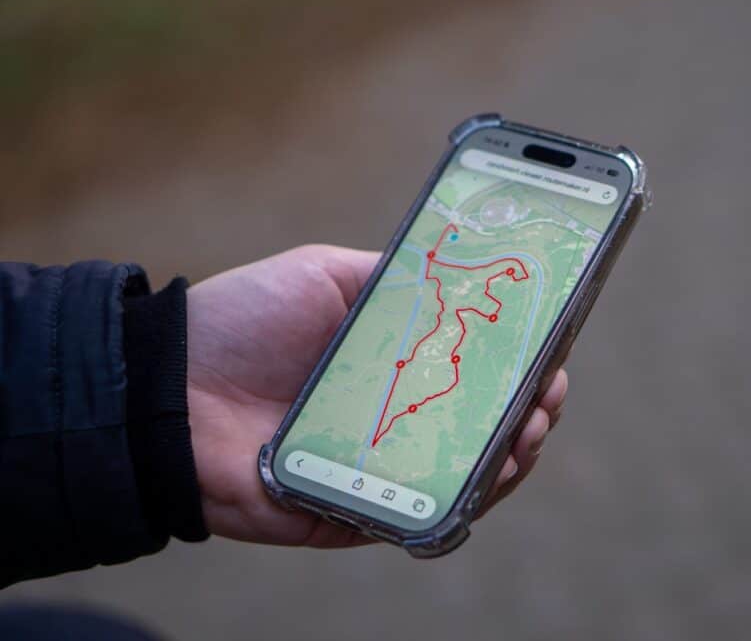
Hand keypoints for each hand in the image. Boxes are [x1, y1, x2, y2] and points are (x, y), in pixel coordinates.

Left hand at [187, 245, 567, 547]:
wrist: (167, 389)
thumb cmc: (242, 323)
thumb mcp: (323, 274)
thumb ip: (390, 276)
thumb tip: (455, 268)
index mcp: (393, 365)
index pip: (474, 369)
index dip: (520, 362)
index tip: (551, 350)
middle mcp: (396, 417)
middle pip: (484, 425)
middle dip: (532, 410)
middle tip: (547, 395)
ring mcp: (381, 467)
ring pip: (470, 473)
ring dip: (514, 455)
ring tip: (528, 430)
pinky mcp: (359, 513)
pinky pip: (426, 515)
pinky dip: (470, 498)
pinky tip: (494, 470)